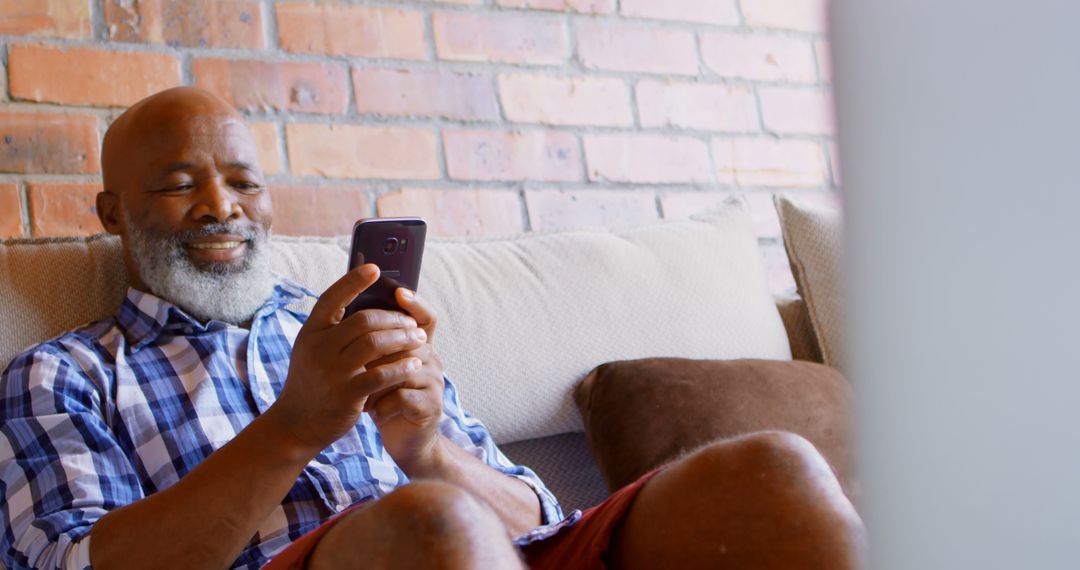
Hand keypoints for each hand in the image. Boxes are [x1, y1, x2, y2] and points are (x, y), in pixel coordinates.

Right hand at [268, 264, 428, 455]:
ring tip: (418, 338)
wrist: (295, 423)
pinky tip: (414, 363)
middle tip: (412, 322)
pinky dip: (401, 366)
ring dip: (402, 338)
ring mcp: (332, 371)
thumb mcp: (311, 350)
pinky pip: (381, 375)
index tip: (376, 269)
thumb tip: (368, 304)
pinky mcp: (347, 394)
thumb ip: (333, 330)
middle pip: (364, 320)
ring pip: (375, 343)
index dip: (353, 281)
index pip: (331, 297)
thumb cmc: (311, 380)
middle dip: (394, 318)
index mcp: (310, 331)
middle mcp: (319, 347)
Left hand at [365, 288, 446, 473]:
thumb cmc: (387, 400)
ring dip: (376, 378)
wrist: (405, 441)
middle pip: (409, 340)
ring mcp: (433, 383)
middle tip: (353, 359)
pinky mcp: (429, 407)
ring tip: (358, 388)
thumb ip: (374, 345)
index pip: (425, 318)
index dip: (416, 304)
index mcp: (419, 349)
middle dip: (379, 348)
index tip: (399, 292)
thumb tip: (349, 313)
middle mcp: (431, 361)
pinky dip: (381, 403)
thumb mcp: (380, 369)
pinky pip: (402, 395)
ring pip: (403, 367)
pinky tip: (370, 411)